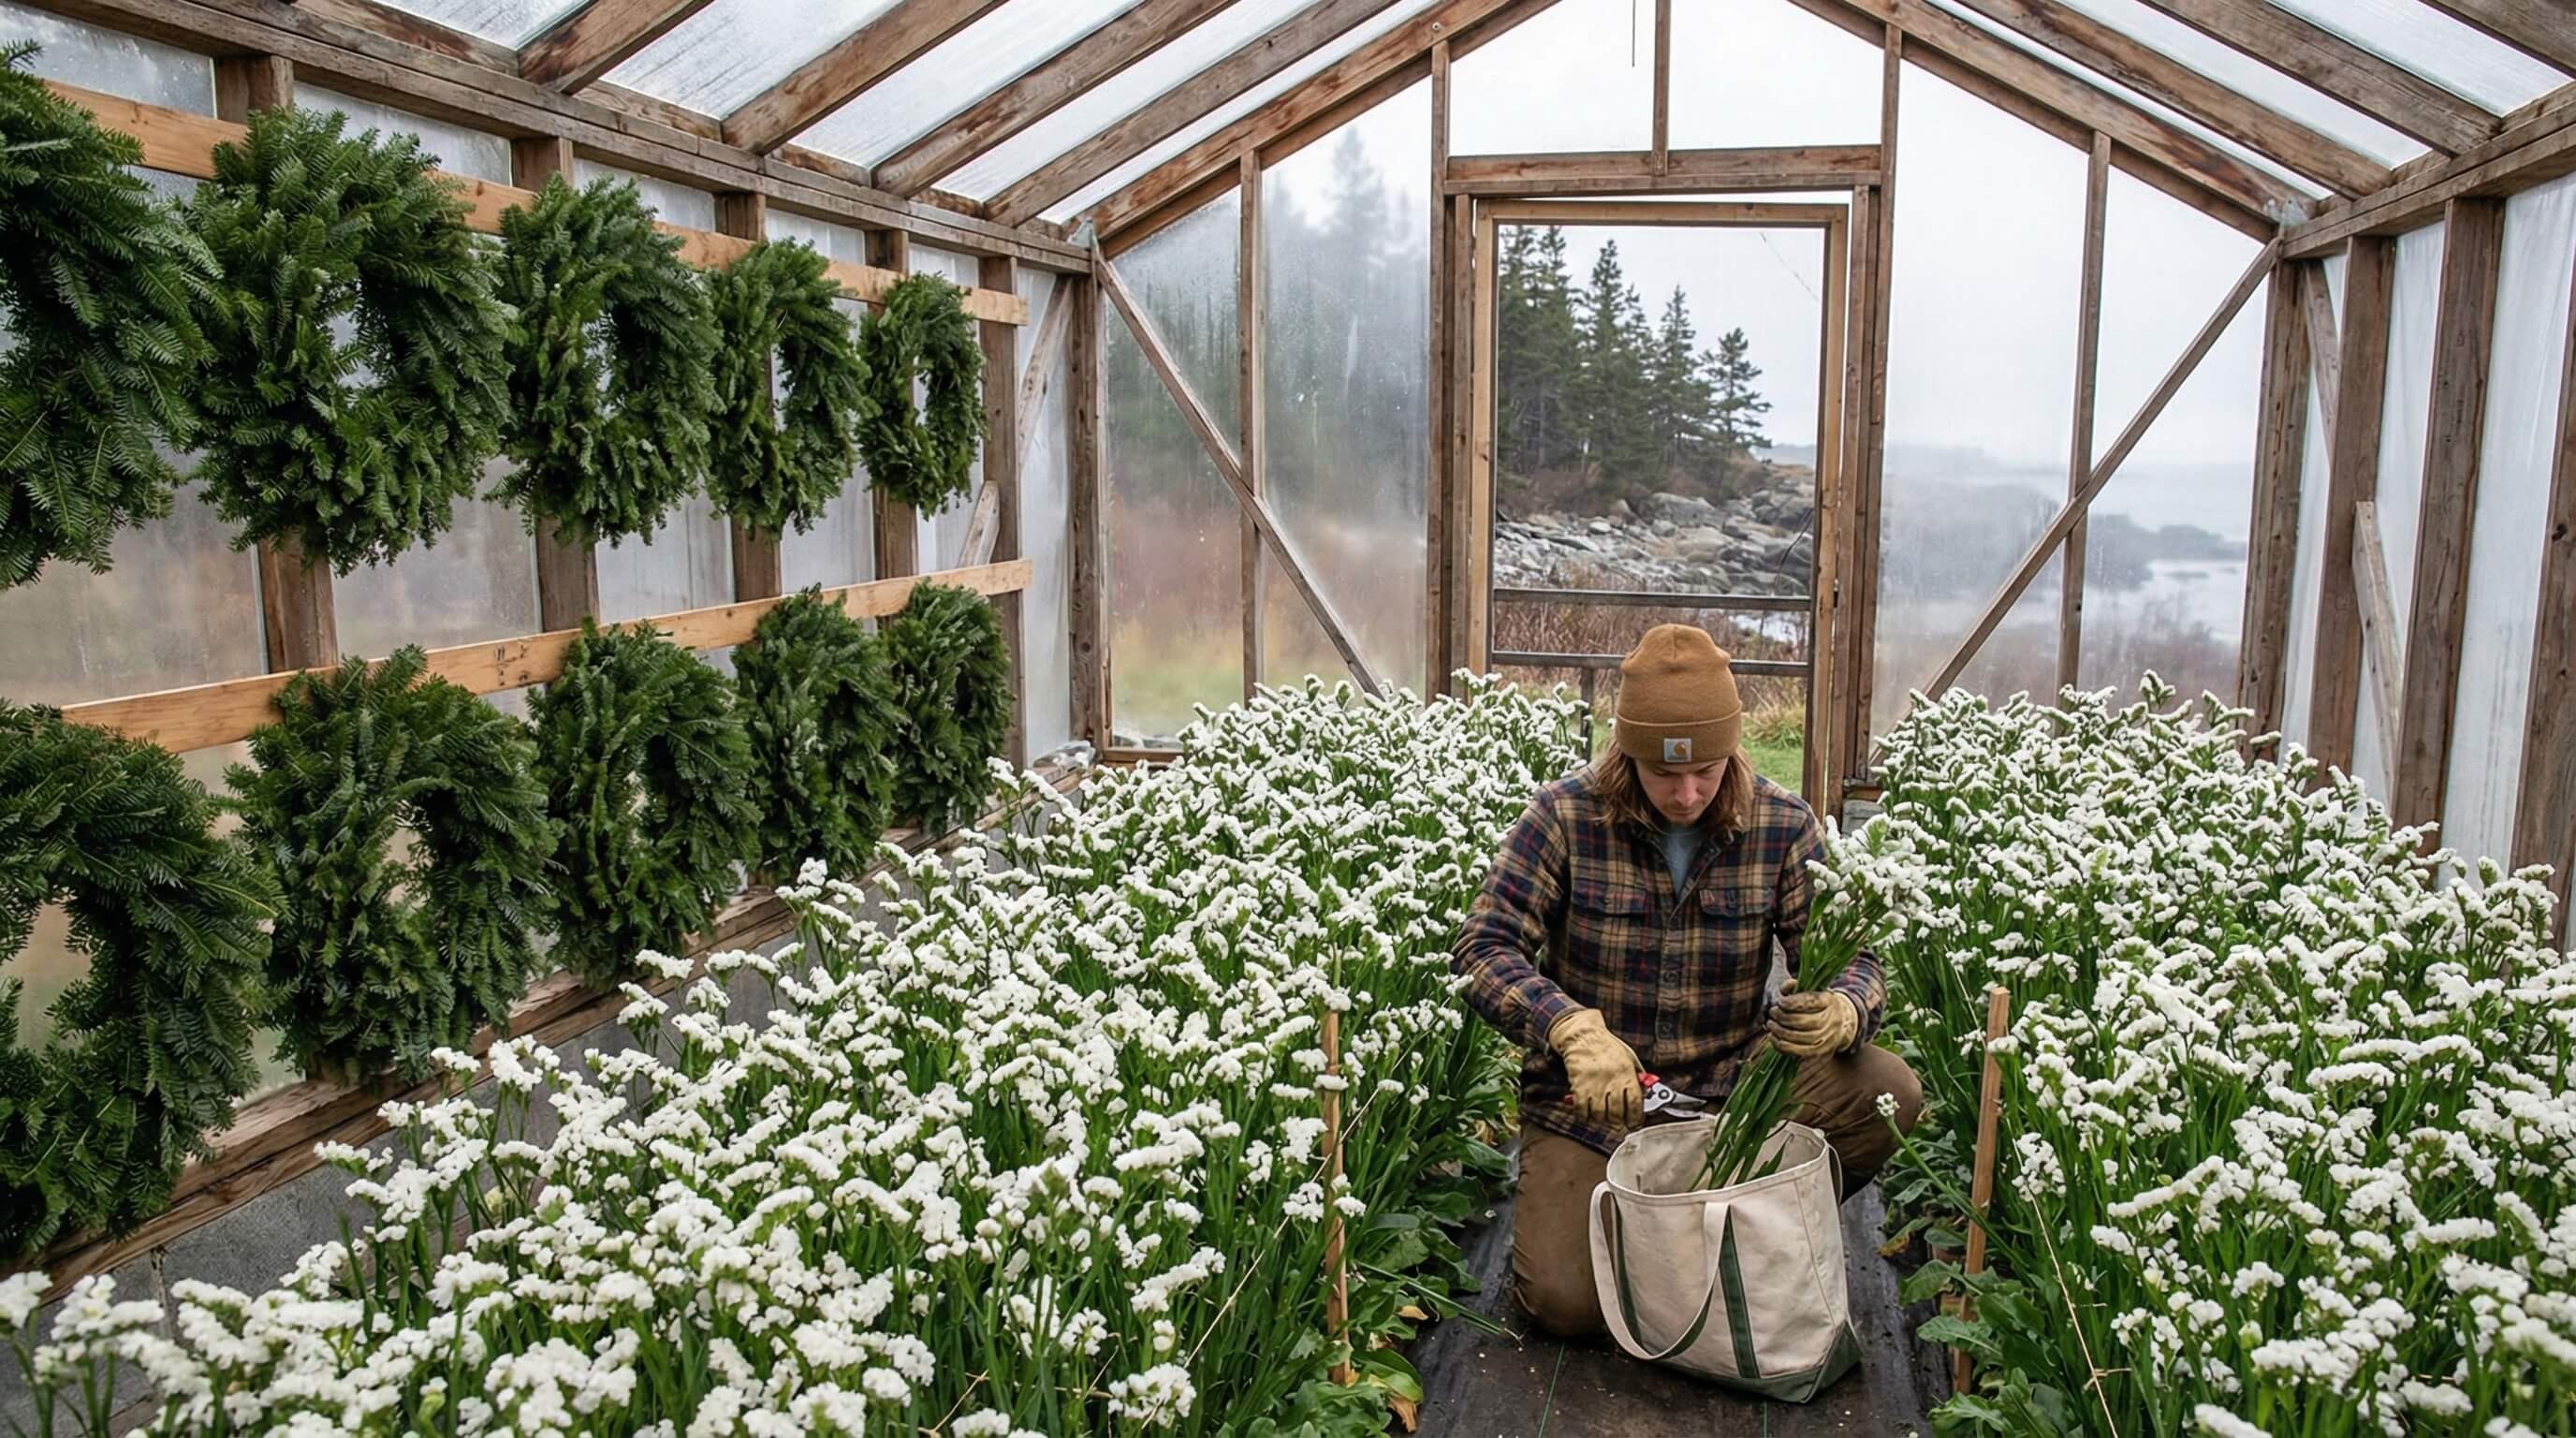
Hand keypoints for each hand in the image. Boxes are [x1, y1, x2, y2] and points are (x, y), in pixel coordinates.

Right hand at [1548, 1008, 1643, 1131]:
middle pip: (1617, 1114)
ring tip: (1604, 1116)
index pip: (1635, 1103)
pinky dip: (1585, 1116)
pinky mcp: (1578, 1087)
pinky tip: (1588, 1112)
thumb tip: (1647, 1093)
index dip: (1636, 1118)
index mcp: (1626, 1073)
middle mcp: (1611, 1081)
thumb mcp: (1629, 1057)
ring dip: (1602, 1120)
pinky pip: (1582, 1111)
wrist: (1582, 1036)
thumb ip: (1638, 1076)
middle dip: (1619, 1122)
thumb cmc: (1606, 1046)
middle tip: (1619, 1122)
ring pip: (1600, 1115)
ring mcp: (1594, 1085)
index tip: (1635, 1123)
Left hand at [1766, 982, 1858, 1058]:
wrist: (1843, 1022)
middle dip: (1783, 1017)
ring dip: (1780, 1032)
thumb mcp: (1812, 991)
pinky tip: (1774, 1038)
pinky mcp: (1820, 1053)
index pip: (1811, 1001)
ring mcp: (1827, 1039)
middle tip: (1773, 1012)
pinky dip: (1783, 1046)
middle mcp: (1831, 1021)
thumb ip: (1795, 987)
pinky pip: (1799, 1053)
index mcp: (1829, 1001)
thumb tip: (1785, 988)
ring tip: (1771, 1025)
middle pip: (1804, 1022)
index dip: (1792, 1002)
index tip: (1780, 1002)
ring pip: (1800, 1038)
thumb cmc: (1820, 1005)